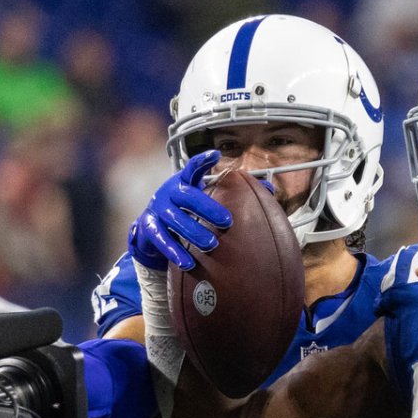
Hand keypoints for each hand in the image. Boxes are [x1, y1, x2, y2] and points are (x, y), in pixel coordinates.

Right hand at [128, 150, 231, 270]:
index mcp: (184, 182)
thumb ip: (233, 193)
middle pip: (187, 196)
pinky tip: (187, 263)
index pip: (193, 168)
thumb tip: (269, 189)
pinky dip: (174, 251)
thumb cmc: (186, 211)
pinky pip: (161, 239)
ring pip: (173, 219)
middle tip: (227, 221)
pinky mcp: (148, 227)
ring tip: (211, 244)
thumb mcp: (205, 199)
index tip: (215, 155)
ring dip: (192, 232)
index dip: (202, 161)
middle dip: (207, 208)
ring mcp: (156, 209)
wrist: (152, 228)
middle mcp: (168, 192)